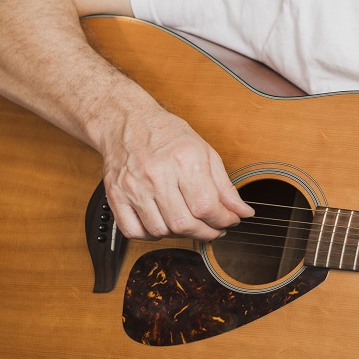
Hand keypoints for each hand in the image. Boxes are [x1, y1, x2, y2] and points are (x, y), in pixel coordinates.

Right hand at [99, 112, 252, 240]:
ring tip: (189, 223)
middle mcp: (157, 174)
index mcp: (184, 160)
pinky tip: (162, 224)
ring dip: (180, 234)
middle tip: (214, 229)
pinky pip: (134, 231)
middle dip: (206, 233)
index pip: (206, 206)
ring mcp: (133, 187)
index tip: (229, 221)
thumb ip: (225, 186)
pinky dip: (151, 235)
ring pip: (161, 231)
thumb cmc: (167, 135)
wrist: (128, 122)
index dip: (223, 220)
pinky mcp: (116, 195)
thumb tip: (242, 212)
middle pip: (184, 223)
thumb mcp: (205, 152)